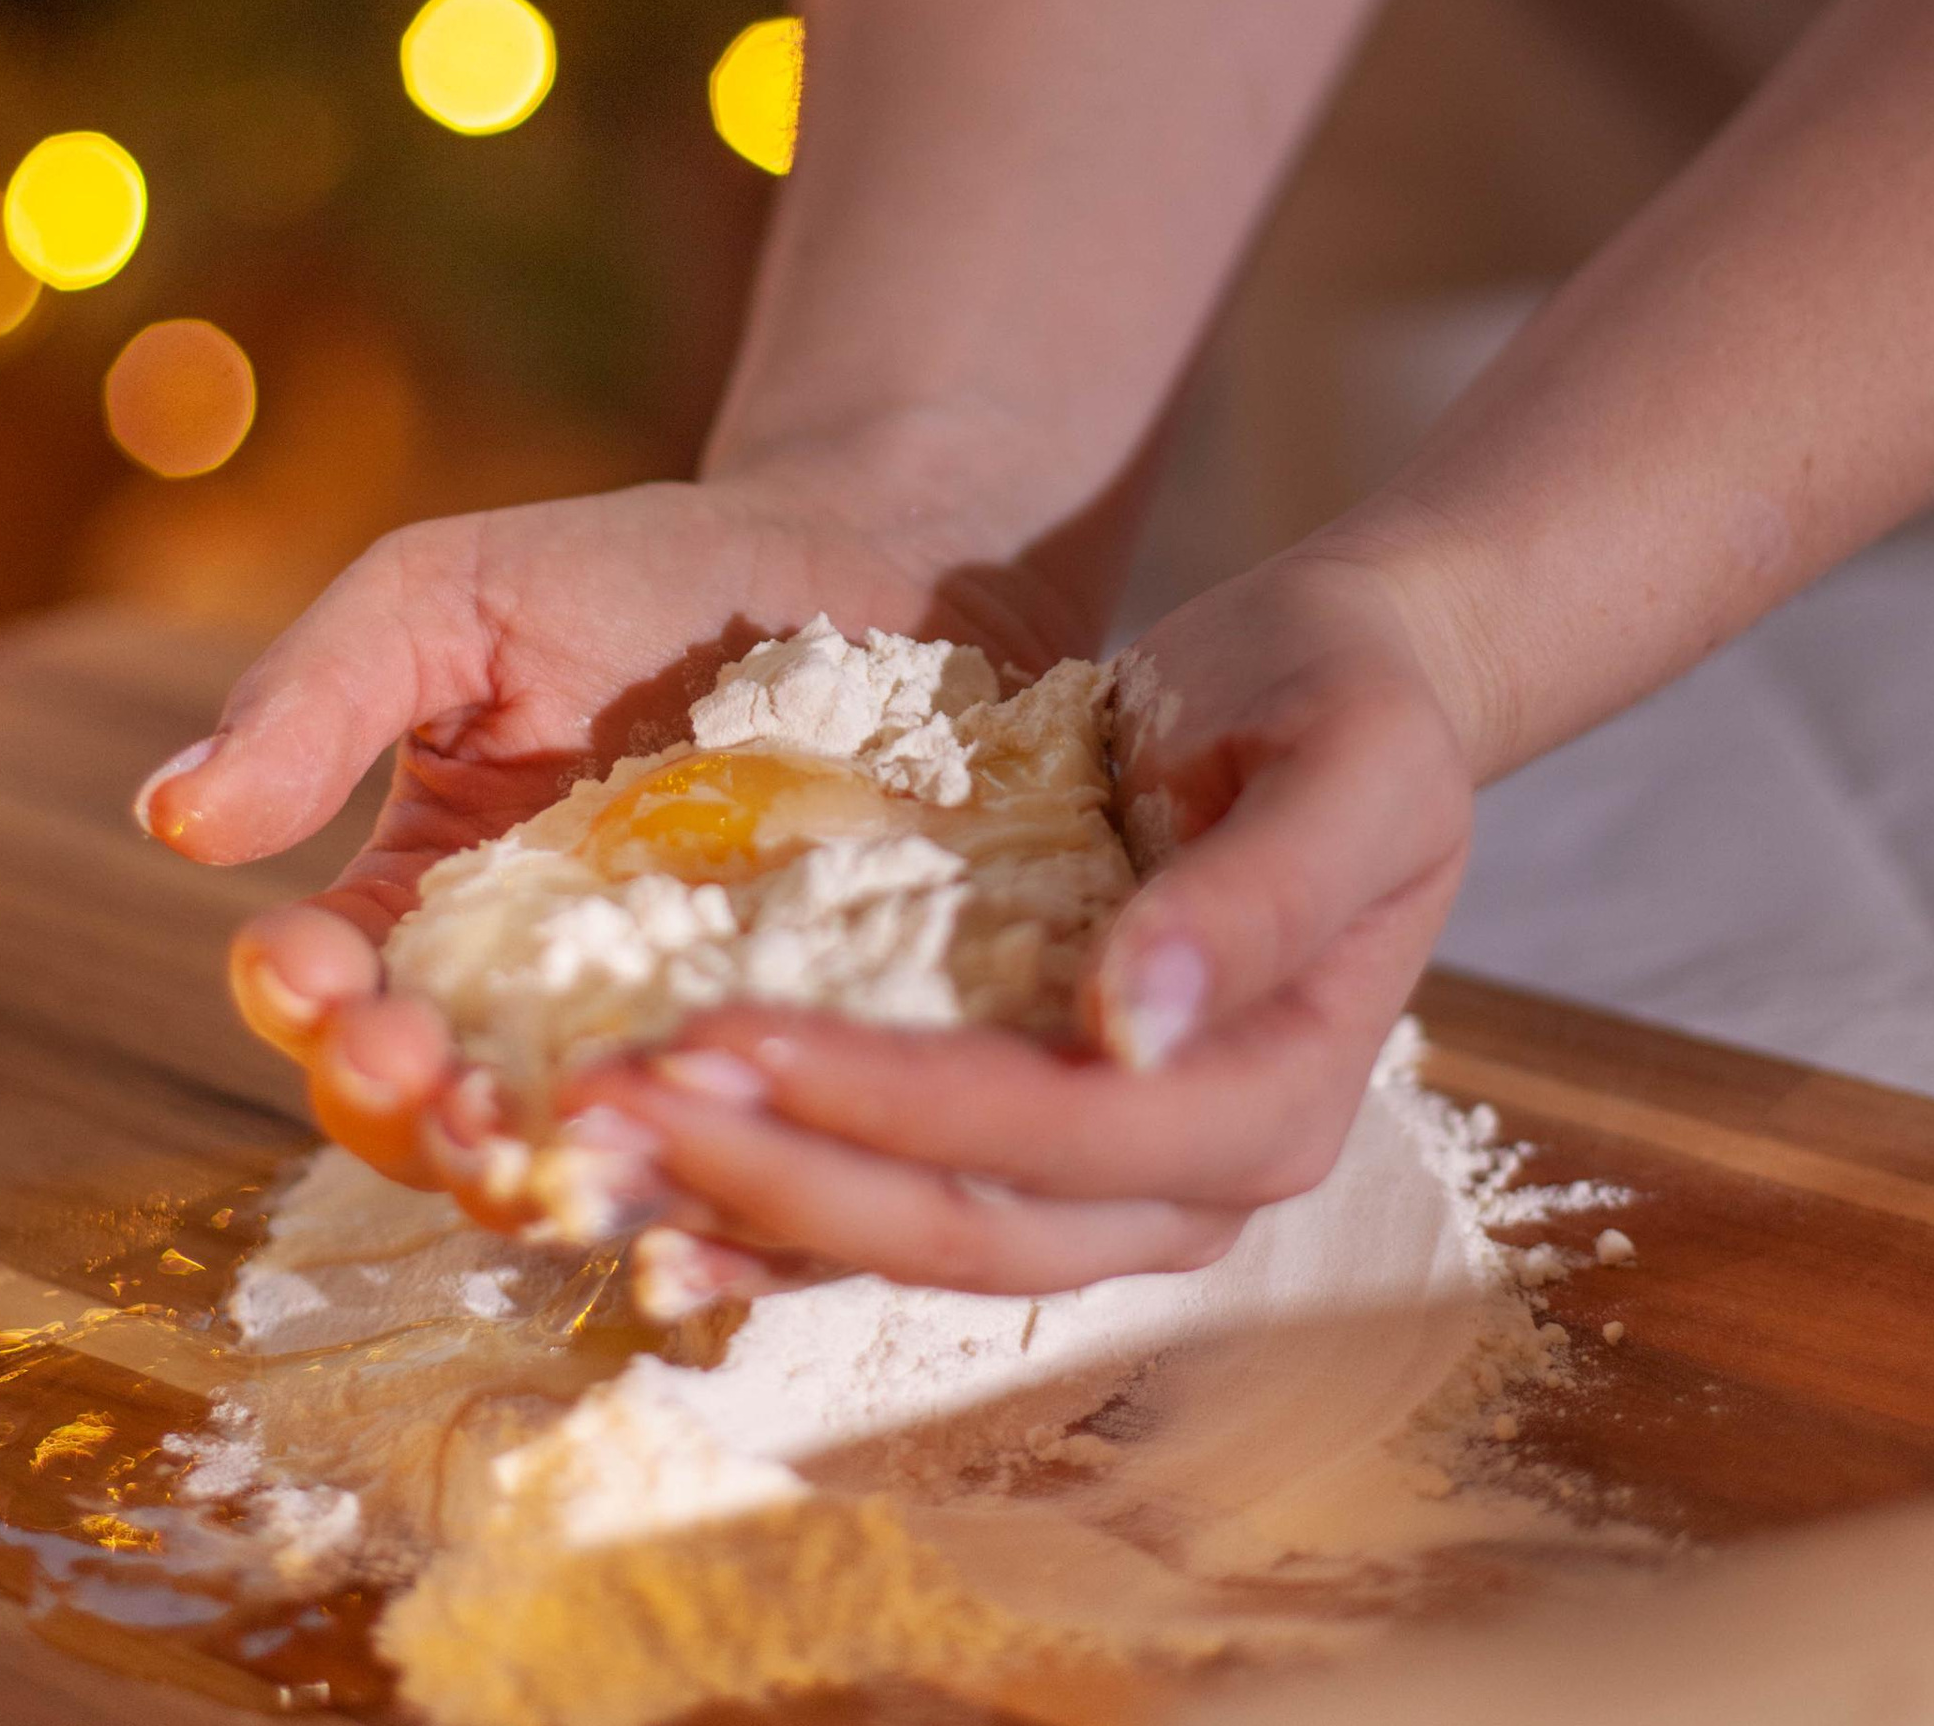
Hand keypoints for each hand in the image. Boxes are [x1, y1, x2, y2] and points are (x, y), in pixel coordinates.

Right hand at [136, 470, 1077, 1190]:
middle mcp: (523, 1000)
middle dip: (408, 1118)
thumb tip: (168, 816)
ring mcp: (658, 1034)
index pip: (324, 991)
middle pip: (429, 1113)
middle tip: (437, 1093)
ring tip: (550, 1148)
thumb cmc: (633, 571)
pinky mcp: (783, 1050)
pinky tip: (704, 1144)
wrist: (854, 562)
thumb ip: (321, 696)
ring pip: (573, 1154)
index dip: (301, 1003)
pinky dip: (705, 1167)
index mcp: (419, 903)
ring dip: (540, 1170)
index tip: (309, 974)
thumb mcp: (453, 597)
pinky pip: (730, 1140)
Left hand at [560, 542, 1479, 1304]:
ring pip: (911, 1239)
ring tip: (587, 1152)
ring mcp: (1106, 1180)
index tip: (731, 1033)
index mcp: (1273, 1096)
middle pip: (964, 1224)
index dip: (891, 1102)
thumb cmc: (1345, 705)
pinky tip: (652, 1208)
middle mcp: (1190, 1178)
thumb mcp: (1346, 769)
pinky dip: (774, 1216)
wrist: (1339, 692)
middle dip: (778, 1175)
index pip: (1059, 1132)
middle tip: (609, 1108)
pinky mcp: (1030, 1139)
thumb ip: (1259, 900)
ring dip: (745, 1205)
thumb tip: (1126, 1030)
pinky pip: (896, 1206)